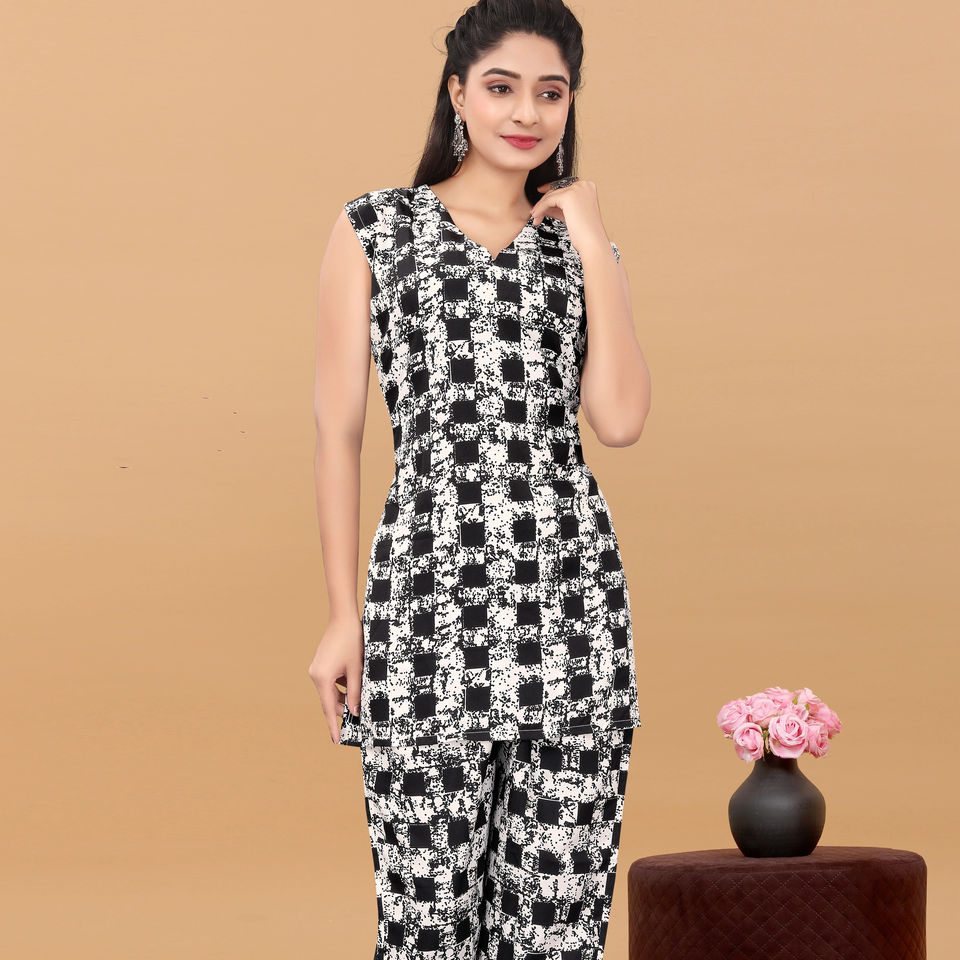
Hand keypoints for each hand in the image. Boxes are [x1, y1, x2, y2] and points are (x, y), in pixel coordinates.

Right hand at [307, 613, 362, 742]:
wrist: (343, 618)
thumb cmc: (351, 642)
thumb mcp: (357, 670)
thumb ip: (355, 692)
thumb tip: (355, 711)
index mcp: (322, 678)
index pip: (328, 708)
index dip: (334, 725)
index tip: (336, 740)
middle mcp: (316, 675)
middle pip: (329, 700)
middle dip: (342, 710)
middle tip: (355, 721)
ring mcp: (317, 669)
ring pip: (330, 691)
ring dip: (342, 697)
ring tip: (357, 701)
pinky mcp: (321, 664)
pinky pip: (330, 682)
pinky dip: (340, 686)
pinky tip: (352, 683)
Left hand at [531, 178, 609, 253]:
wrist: (592, 241)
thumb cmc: (585, 232)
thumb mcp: (570, 214)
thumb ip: (559, 207)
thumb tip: (544, 204)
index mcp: (588, 187)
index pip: (565, 186)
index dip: (551, 192)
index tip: (540, 198)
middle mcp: (583, 185)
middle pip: (557, 189)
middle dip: (544, 202)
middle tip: (536, 213)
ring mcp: (577, 189)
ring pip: (551, 195)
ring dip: (540, 207)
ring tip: (536, 218)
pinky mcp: (568, 196)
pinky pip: (548, 201)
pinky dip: (540, 209)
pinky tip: (537, 217)